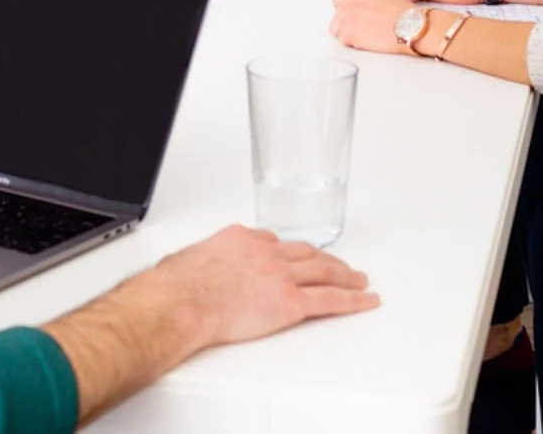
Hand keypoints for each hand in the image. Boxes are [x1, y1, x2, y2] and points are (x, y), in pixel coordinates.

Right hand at [150, 225, 377, 349]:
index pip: (274, 243)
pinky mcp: (290, 302)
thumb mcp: (188, 259)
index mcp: (242, 239)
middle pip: (306, 253)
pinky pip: (330, 300)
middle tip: (340, 265)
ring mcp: (281, 275)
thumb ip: (201, 262)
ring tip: (359, 280)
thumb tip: (192, 271)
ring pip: (324, 272)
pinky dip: (353, 300)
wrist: (182, 301)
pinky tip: (365, 299)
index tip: (296, 256)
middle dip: (327, 260)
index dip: (289, 252)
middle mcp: (266, 253)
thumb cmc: (177, 286)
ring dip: (345, 275)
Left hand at [328, 0, 416, 53]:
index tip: (357, 17)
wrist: (411, 24)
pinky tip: (365, 41)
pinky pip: (342, 40)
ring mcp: (346, 16)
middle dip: (345, 21)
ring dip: (347, 33)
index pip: (342, 0)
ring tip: (364, 36)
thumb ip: (368, 0)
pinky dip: (352, 43)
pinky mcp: (347, 32)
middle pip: (337, 13)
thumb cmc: (404, 13)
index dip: (350, 11)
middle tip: (359, 28)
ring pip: (336, 28)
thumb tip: (364, 9)